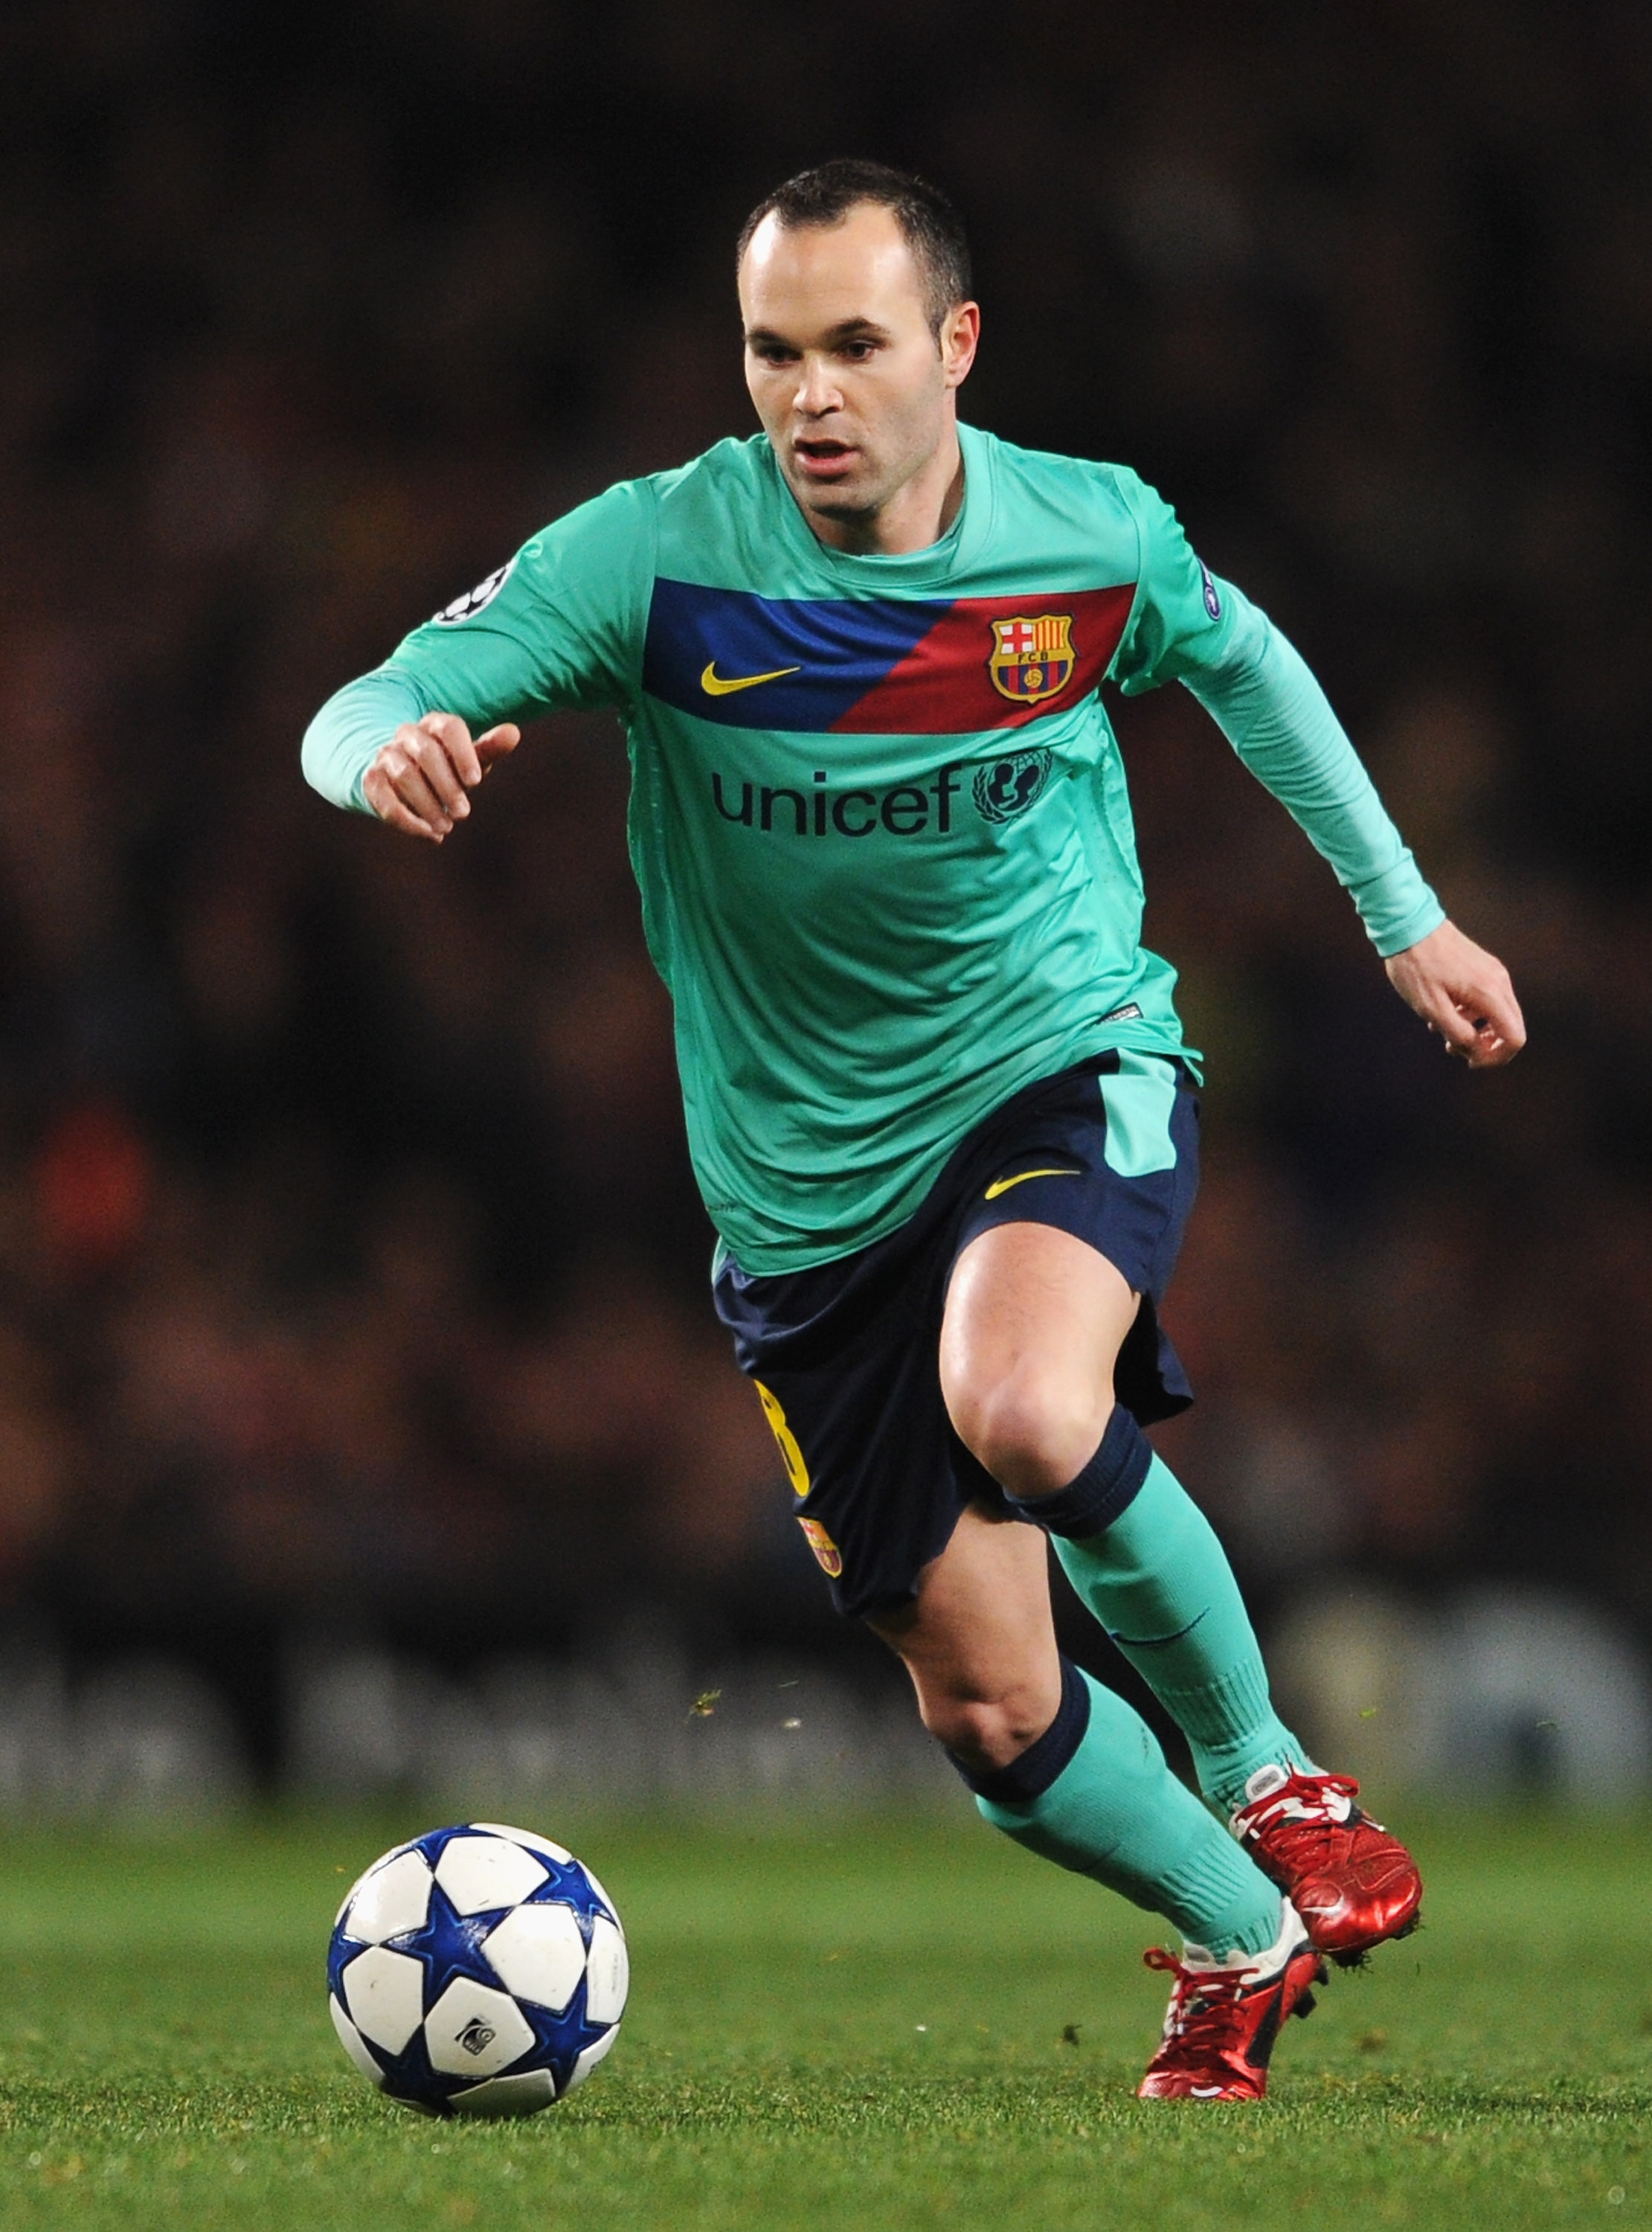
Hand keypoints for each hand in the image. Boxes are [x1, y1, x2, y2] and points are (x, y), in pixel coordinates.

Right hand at [363, 712, 519, 841]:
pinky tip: (429, 836)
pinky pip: (384, 798)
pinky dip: (406, 820)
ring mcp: (387, 755)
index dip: (463, 754)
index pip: (449, 728)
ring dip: (427, 804)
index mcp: (435, 725)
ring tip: (446, 828)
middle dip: (446, 785)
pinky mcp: (372, 780)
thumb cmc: (446, 767)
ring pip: (404, 774)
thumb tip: (513, 732)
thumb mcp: (470, 760)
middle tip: (464, 813)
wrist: (398, 774)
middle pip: (426, 752)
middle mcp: (408, 735)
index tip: (475, 781)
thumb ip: (489, 748)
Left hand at [1384, 918, 1524, 1067]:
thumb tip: (1476, 1051)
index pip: (1514, 1038)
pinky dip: (1470, 1014)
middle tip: (1453, 1048)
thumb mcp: (1431, 1009)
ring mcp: (1493, 972)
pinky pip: (1486, 1000)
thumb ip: (1458, 1034)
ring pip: (1497, 1015)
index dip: (1496, 1058)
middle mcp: (1499, 982)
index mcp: (1490, 994)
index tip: (1470, 1062)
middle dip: (1485, 1046)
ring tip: (1441, 1031)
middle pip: (1510, 1028)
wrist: (1409, 924)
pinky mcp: (1483, 967)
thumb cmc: (1416, 967)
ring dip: (1474, 1030)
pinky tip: (1442, 1012)